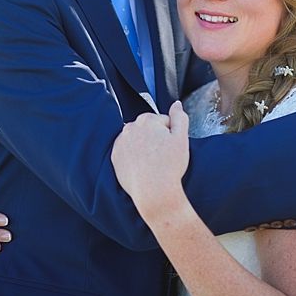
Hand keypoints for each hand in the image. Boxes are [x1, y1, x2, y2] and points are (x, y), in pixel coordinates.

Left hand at [111, 102, 189, 221]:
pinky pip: (127, 154)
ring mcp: (120, 143)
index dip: (171, 135)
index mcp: (146, 120)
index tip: (172, 148)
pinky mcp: (114, 157)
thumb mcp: (181, 139)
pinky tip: (142, 167)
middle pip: (148, 130)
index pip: (163, 122)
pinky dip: (133, 158)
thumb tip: (176, 104)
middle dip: (156, 139)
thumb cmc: (169, 166)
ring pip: (137, 141)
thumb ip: (179, 117)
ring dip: (144, 148)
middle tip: (163, 156)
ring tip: (153, 163)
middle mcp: (129, 128)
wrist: (153, 191)